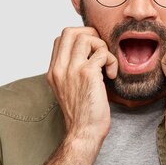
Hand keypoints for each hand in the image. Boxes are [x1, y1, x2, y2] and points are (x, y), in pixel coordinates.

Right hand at [46, 27, 117, 144]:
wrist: (83, 132)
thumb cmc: (82, 114)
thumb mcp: (69, 89)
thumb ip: (71, 71)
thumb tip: (88, 54)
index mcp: (53, 71)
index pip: (61, 39)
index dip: (79, 38)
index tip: (92, 52)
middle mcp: (59, 68)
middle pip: (70, 31)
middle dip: (90, 35)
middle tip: (101, 51)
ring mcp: (72, 69)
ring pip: (86, 37)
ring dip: (102, 47)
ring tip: (106, 64)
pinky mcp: (87, 73)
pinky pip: (103, 53)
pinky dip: (111, 61)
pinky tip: (111, 75)